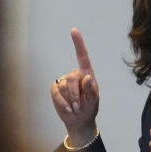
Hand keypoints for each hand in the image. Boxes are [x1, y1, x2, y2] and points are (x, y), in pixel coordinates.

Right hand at [50, 28, 99, 144]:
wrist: (79, 121)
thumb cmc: (90, 108)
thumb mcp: (94, 101)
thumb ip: (92, 90)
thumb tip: (87, 77)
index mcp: (87, 74)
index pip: (82, 56)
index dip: (78, 43)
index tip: (73, 30)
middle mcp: (75, 75)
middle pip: (72, 78)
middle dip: (76, 94)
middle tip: (80, 106)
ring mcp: (63, 81)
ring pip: (64, 86)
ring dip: (70, 99)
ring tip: (76, 107)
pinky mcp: (55, 89)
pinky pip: (56, 92)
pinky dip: (62, 102)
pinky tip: (68, 109)